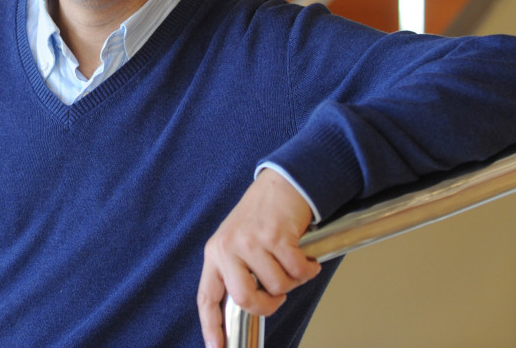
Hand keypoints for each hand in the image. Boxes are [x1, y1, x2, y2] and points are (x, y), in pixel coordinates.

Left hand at [197, 169, 321, 347]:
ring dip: (292, 280)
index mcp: (216, 253)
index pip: (208, 297)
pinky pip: (297, 272)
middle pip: (245, 300)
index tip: (216, 347)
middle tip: (278, 296)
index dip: (211, 326)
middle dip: (268, 306)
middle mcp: (229, 248)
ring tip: (290, 261)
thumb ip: (237, 271)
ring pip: (277, 287)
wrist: (281, 184)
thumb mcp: (237, 242)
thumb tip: (248, 308)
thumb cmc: (261, 216)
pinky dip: (307, 269)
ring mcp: (251, 242)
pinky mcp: (276, 237)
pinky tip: (304, 256)